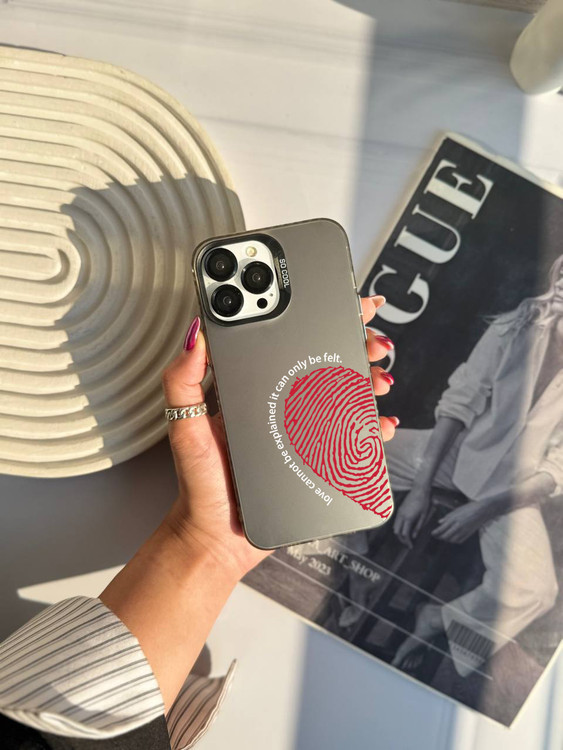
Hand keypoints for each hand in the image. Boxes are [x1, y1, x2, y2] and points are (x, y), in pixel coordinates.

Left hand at [160, 295, 399, 579]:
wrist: (218, 537)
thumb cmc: (200, 482)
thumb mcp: (184, 426)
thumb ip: (182, 380)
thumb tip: (195, 332)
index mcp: (253, 386)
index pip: (289, 338)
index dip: (318, 315)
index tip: (344, 301)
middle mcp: (282, 403)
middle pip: (327, 360)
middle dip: (357, 344)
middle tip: (372, 340)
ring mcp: (304, 430)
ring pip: (346, 394)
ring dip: (370, 380)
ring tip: (378, 379)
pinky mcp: (318, 459)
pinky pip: (353, 437)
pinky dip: (373, 427)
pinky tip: (381, 423)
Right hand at [393, 485, 431, 547]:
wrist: (419, 490)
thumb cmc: (424, 502)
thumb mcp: (424, 516)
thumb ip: (418, 527)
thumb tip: (413, 536)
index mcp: (408, 518)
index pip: (405, 534)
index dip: (407, 542)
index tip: (411, 547)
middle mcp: (401, 516)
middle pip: (397, 532)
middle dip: (402, 540)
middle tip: (408, 544)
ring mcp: (399, 512)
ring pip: (395, 527)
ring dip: (399, 534)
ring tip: (406, 538)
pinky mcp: (399, 510)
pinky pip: (396, 521)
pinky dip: (399, 528)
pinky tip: (405, 529)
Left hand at [431, 502, 489, 543]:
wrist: (483, 511)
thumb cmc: (469, 508)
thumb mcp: (457, 510)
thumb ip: (447, 517)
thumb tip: (439, 522)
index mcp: (454, 519)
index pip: (442, 529)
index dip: (436, 532)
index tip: (432, 533)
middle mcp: (458, 526)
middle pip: (446, 536)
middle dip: (439, 537)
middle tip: (436, 536)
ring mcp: (464, 531)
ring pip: (452, 540)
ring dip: (446, 539)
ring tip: (443, 537)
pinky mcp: (468, 534)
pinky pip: (459, 541)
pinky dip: (454, 541)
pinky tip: (452, 538)